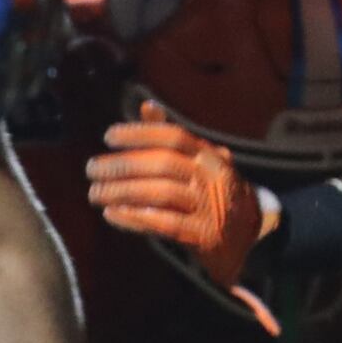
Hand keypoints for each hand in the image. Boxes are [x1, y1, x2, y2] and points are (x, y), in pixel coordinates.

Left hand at [87, 102, 279, 335]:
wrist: (250, 235)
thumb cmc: (215, 192)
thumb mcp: (201, 160)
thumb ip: (172, 136)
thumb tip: (147, 106)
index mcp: (209, 155)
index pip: (173, 136)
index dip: (140, 133)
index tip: (109, 136)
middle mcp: (211, 176)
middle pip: (163, 164)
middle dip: (123, 165)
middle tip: (91, 169)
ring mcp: (208, 207)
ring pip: (161, 193)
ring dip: (122, 192)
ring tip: (95, 193)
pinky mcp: (203, 236)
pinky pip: (165, 224)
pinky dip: (135, 218)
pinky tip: (112, 215)